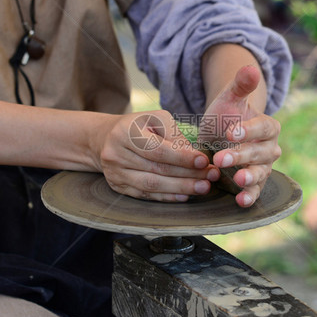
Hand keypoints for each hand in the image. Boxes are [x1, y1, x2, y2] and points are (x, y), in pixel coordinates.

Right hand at [98, 110, 219, 201]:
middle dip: (188, 174)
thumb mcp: (156, 119)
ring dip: (180, 188)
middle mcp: (116, 154)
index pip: (157, 149)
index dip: (182, 157)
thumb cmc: (139, 126)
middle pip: (156, 169)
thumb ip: (175, 135)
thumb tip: (195, 158)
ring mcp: (115, 173)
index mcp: (125, 132)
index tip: (205, 161)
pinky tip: (184, 196)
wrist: (106, 138)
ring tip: (203, 188)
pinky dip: (167, 197)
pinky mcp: (118, 187)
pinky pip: (145, 195)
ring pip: (151, 185)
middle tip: (210, 177)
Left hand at [201, 65, 281, 207]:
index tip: (231, 132)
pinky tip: (240, 201)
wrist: (219, 135)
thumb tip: (250, 67)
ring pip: (260, 173)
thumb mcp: (229, 99)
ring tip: (237, 181)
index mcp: (268, 126)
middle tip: (221, 158)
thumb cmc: (226, 115)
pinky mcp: (252, 183)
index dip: (249, 131)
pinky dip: (249, 196)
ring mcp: (262, 167)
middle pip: (260, 153)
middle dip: (241, 156)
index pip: (263, 128)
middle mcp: (269, 148)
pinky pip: (254, 190)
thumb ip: (240, 85)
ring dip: (249, 178)